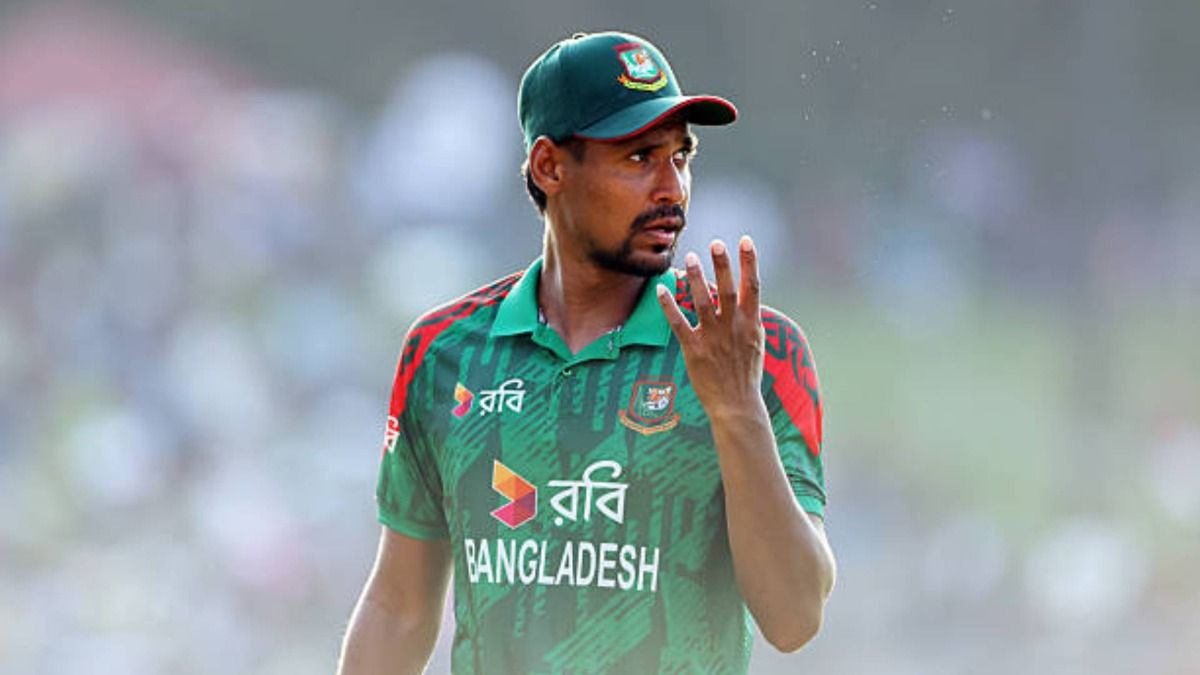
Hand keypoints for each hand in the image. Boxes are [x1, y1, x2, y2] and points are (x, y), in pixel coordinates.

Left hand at [656, 236, 765, 419]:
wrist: (737, 405)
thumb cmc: (746, 373)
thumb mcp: (756, 342)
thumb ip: (750, 317)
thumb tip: (747, 294)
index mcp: (751, 323)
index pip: (753, 286)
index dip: (749, 262)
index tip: (745, 240)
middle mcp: (733, 327)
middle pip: (728, 290)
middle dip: (722, 265)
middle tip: (715, 243)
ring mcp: (713, 338)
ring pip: (703, 302)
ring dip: (697, 278)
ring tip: (690, 257)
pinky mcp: (694, 350)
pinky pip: (679, 323)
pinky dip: (670, 306)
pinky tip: (662, 289)